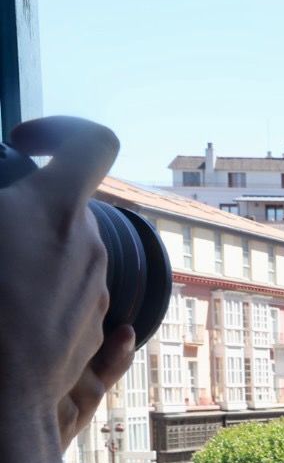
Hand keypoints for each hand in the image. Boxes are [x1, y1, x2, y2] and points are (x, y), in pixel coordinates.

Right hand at [0, 117, 136, 449]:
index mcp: (54, 210)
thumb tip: (5, 201)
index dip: (60, 131)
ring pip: (66, 251)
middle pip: (66, 205)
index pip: (93, 143)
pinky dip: (39, 291)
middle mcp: (90, 247)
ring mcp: (96, 291)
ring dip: (30, 252)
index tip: (23, 142)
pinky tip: (7, 310)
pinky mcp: (93, 332)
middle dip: (25, 206)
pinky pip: (66, 294)